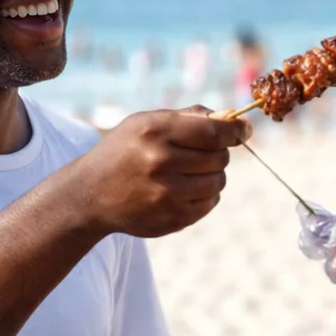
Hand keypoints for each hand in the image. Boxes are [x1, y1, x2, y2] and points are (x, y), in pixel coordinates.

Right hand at [73, 107, 249, 237]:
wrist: (90, 194)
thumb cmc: (125, 150)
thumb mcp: (146, 122)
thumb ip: (190, 117)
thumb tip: (235, 119)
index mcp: (154, 131)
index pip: (214, 131)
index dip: (236, 131)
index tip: (244, 130)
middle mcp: (160, 162)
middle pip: (219, 157)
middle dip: (218, 153)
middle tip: (203, 153)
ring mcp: (166, 194)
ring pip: (218, 181)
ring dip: (213, 175)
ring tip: (191, 172)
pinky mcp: (171, 218)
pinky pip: (209, 203)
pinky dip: (205, 195)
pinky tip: (185, 189)